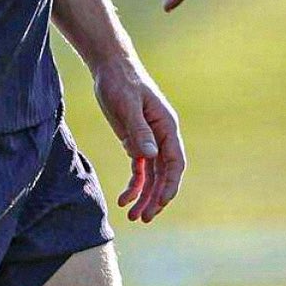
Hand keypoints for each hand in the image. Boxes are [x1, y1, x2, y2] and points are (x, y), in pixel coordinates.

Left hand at [93, 54, 185, 221]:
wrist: (110, 67)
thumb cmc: (120, 82)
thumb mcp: (127, 104)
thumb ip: (139, 130)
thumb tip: (151, 156)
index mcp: (167, 126)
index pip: (175, 162)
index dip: (170, 184)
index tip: (161, 203)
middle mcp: (162, 136)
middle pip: (165, 174)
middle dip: (157, 198)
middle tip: (145, 218)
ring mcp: (150, 141)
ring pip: (153, 176)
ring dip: (145, 196)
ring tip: (134, 217)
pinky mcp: (137, 142)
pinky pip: (139, 170)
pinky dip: (134, 185)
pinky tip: (124, 199)